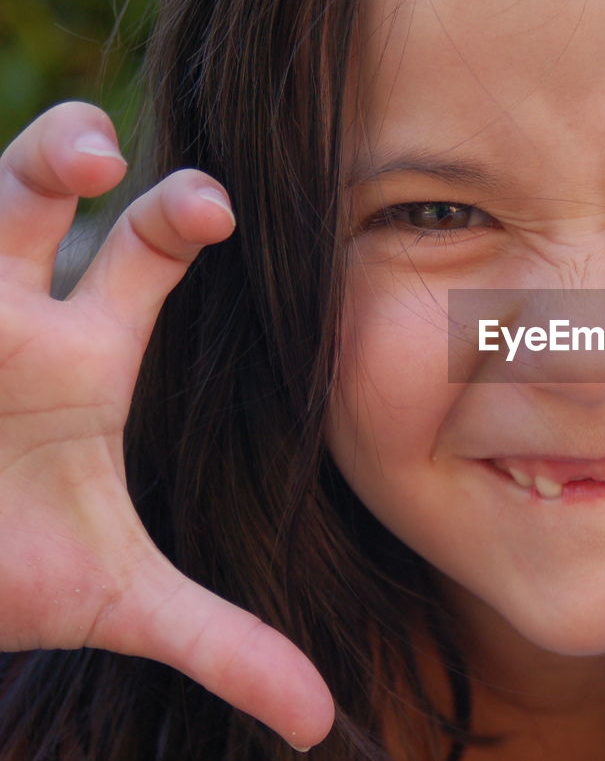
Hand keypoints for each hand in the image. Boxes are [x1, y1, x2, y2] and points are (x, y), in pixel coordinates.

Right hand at [0, 103, 332, 749]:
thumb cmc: (10, 565)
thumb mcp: (117, 600)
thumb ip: (223, 643)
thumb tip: (319, 722)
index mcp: (85, 352)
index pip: (146, 253)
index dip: (180, 216)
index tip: (220, 207)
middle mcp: (7, 315)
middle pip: (35, 196)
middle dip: (62, 155)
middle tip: (101, 155)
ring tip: (64, 154)